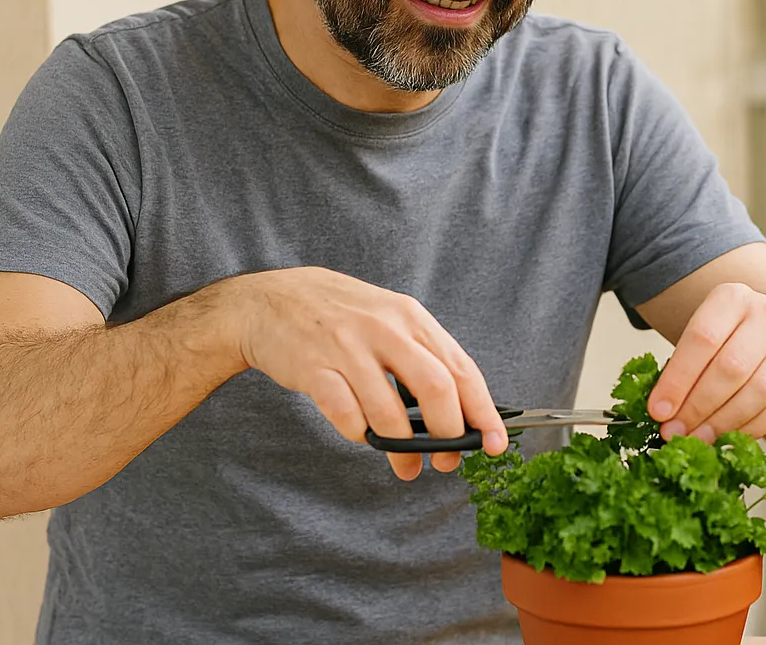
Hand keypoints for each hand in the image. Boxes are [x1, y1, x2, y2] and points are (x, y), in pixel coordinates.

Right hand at [226, 267, 506, 479]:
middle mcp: (385, 330)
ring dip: (403, 450)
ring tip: (405, 466)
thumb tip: (462, 408)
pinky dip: (359, 435)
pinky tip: (362, 435)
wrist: (268, 300)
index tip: (497, 443)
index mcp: (411, 318)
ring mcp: (349, 348)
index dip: (483, 411)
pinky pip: (346, 416)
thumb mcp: (389, 319)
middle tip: (447, 461)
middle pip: (436, 390)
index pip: (461, 369)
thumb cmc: (341, 316)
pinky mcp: (314, 369)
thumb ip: (423, 356)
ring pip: (390, 413)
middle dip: (449, 436)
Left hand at [646, 283, 765, 443]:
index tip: (659, 410)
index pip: (702, 339)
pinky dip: (750, 429)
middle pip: (730, 368)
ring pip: (757, 391)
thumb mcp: (706, 332)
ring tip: (699, 438)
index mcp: (733, 298)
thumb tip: (664, 410)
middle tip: (676, 431)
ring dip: (724, 423)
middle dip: (698, 407)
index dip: (678, 379)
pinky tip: (729, 437)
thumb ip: (685, 365)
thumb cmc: (734, 332)